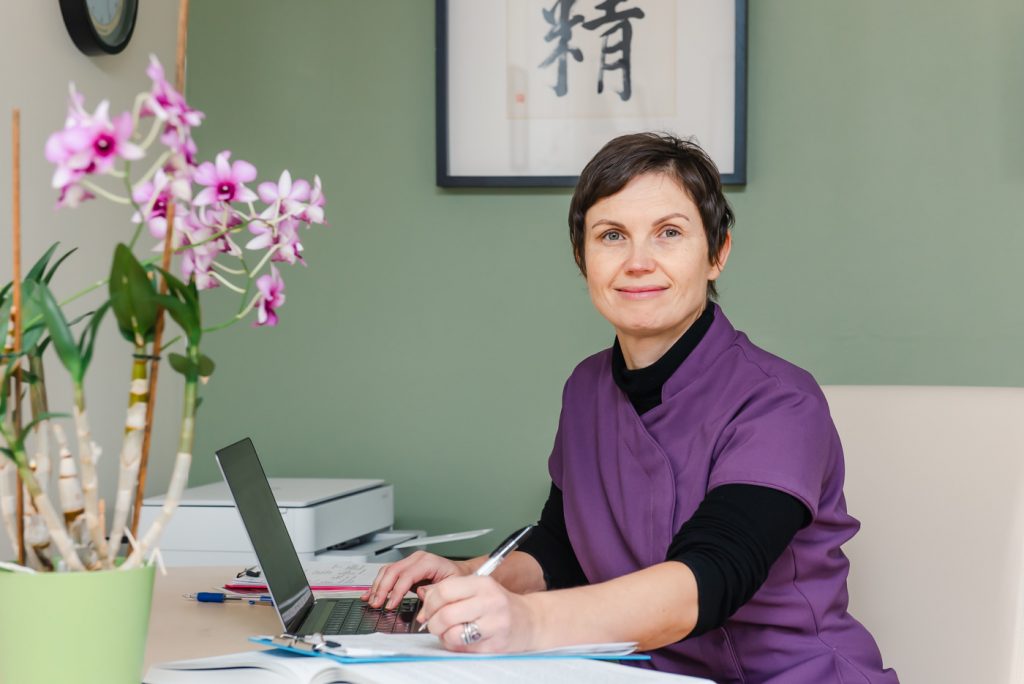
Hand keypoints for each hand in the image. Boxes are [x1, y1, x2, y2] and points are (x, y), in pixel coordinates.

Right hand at [361, 551, 469, 609]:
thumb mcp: (452, 585)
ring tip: (373, 601)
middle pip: (393, 571)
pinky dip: (378, 584)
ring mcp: (409, 562)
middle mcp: (417, 559)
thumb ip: (436, 591)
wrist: (459, 571)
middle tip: (377, 604)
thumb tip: (421, 597)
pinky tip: (370, 593)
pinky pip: (387, 573)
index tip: (390, 605)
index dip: (396, 591)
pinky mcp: (405, 568)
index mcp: (428, 561)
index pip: (406, 575)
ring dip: (377, 586)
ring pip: (387, 571)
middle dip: (382, 589)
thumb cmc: (457, 577)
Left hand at [417, 575, 538, 652]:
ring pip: (452, 634)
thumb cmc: (500, 605)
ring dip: (444, 637)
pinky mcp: (495, 645)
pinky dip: (457, 647)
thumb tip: (426, 599)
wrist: (530, 621)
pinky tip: (463, 641)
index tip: (429, 609)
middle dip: (433, 623)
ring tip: (449, 633)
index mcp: (483, 583)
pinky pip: (463, 649)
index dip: (430, 603)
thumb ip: (454, 591)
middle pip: (445, 614)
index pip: (444, 590)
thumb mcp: (480, 589)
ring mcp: (494, 624)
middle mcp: (490, 601)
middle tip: (435, 624)